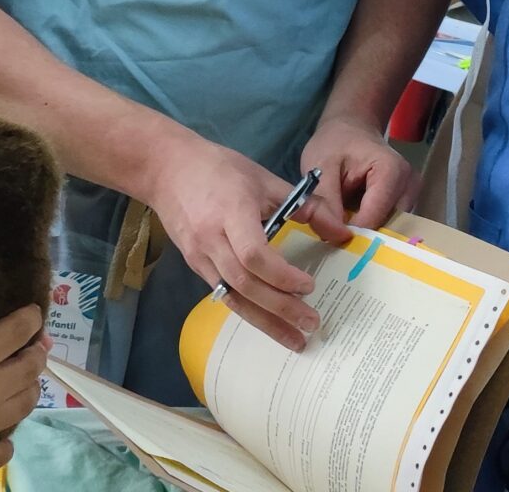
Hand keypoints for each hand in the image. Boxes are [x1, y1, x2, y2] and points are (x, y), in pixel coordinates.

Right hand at [0, 306, 49, 488]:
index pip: (18, 330)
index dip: (30, 320)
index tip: (33, 316)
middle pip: (31, 367)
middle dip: (36, 355)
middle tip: (34, 350)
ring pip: (26, 404)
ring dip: (28, 391)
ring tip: (22, 386)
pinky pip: (6, 449)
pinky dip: (5, 440)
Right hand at [148, 139, 339, 351]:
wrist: (167, 170)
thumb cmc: (220, 169)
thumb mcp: (266, 179)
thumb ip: (307, 206)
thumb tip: (341, 233)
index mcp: (231, 212)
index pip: (253, 255)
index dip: (282, 276)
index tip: (309, 285)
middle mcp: (212, 239)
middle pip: (245, 284)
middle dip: (280, 308)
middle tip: (311, 324)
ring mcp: (199, 256)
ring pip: (233, 297)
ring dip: (265, 322)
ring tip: (294, 340)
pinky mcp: (195, 265)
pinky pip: (223, 294)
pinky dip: (248, 310)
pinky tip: (269, 323)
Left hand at [301, 116, 417, 230]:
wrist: (350, 129)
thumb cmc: (335, 143)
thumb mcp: (320, 167)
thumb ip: (325, 202)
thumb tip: (333, 237)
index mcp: (391, 171)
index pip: (373, 218)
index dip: (349, 232)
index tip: (327, 237)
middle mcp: (409, 185)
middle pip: (385, 226)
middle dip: (358, 234)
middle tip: (332, 230)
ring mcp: (411, 194)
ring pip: (387, 229)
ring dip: (364, 231)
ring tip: (342, 219)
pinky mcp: (406, 202)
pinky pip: (388, 224)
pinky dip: (370, 225)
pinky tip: (353, 217)